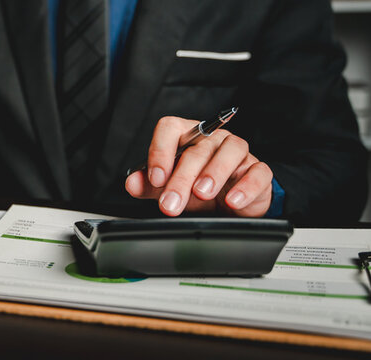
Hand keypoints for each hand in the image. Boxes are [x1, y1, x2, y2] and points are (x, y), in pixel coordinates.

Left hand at [124, 116, 272, 216]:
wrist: (230, 204)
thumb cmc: (197, 188)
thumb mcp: (169, 187)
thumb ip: (148, 185)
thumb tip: (132, 183)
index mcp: (187, 136)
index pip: (170, 128)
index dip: (160, 151)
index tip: (155, 178)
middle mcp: (213, 139)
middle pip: (197, 149)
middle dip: (181, 178)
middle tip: (171, 203)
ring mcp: (238, 152)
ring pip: (230, 151)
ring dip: (214, 173)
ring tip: (202, 193)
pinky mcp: (258, 169)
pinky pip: (257, 172)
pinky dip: (245, 187)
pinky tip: (232, 200)